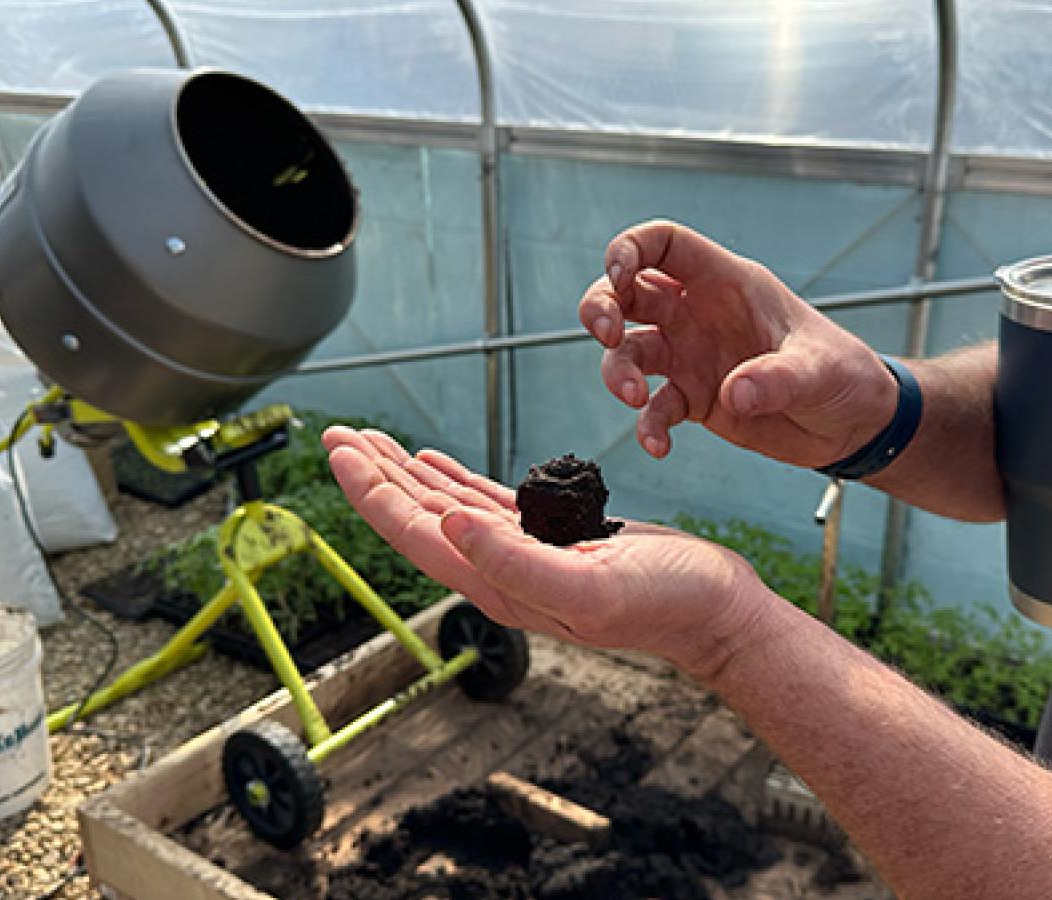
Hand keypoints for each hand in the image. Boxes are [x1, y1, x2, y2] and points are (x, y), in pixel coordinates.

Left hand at [322, 427, 772, 674]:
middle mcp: (499, 570)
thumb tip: (448, 523)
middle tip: (336, 434)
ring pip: (444, 505)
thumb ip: (514, 562)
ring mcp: (522, 553)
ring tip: (369, 441)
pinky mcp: (549, 536)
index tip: (341, 451)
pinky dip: (450, 478)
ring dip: (404, 473)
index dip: (371, 492)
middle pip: (417, 517)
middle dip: (374, 475)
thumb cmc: (665, 603)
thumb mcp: (589, 586)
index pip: (414, 533)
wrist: (714, 610)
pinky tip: (431, 461)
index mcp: (497, 585)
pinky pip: (483, 501)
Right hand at [579, 220, 898, 467]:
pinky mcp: (695, 400)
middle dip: (602, 305)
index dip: (630, 249)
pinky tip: (659, 446)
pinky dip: (648, 427)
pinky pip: (655, 409)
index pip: (665, 245)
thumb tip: (733, 393)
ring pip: (630, 350)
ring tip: (636, 399)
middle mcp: (700, 314)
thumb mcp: (819, 370)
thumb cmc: (844, 374)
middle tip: (607, 334)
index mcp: (728, 284)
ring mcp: (693, 357)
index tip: (617, 276)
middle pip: (628, 293)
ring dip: (618, 371)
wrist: (853, 423)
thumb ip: (777, 378)